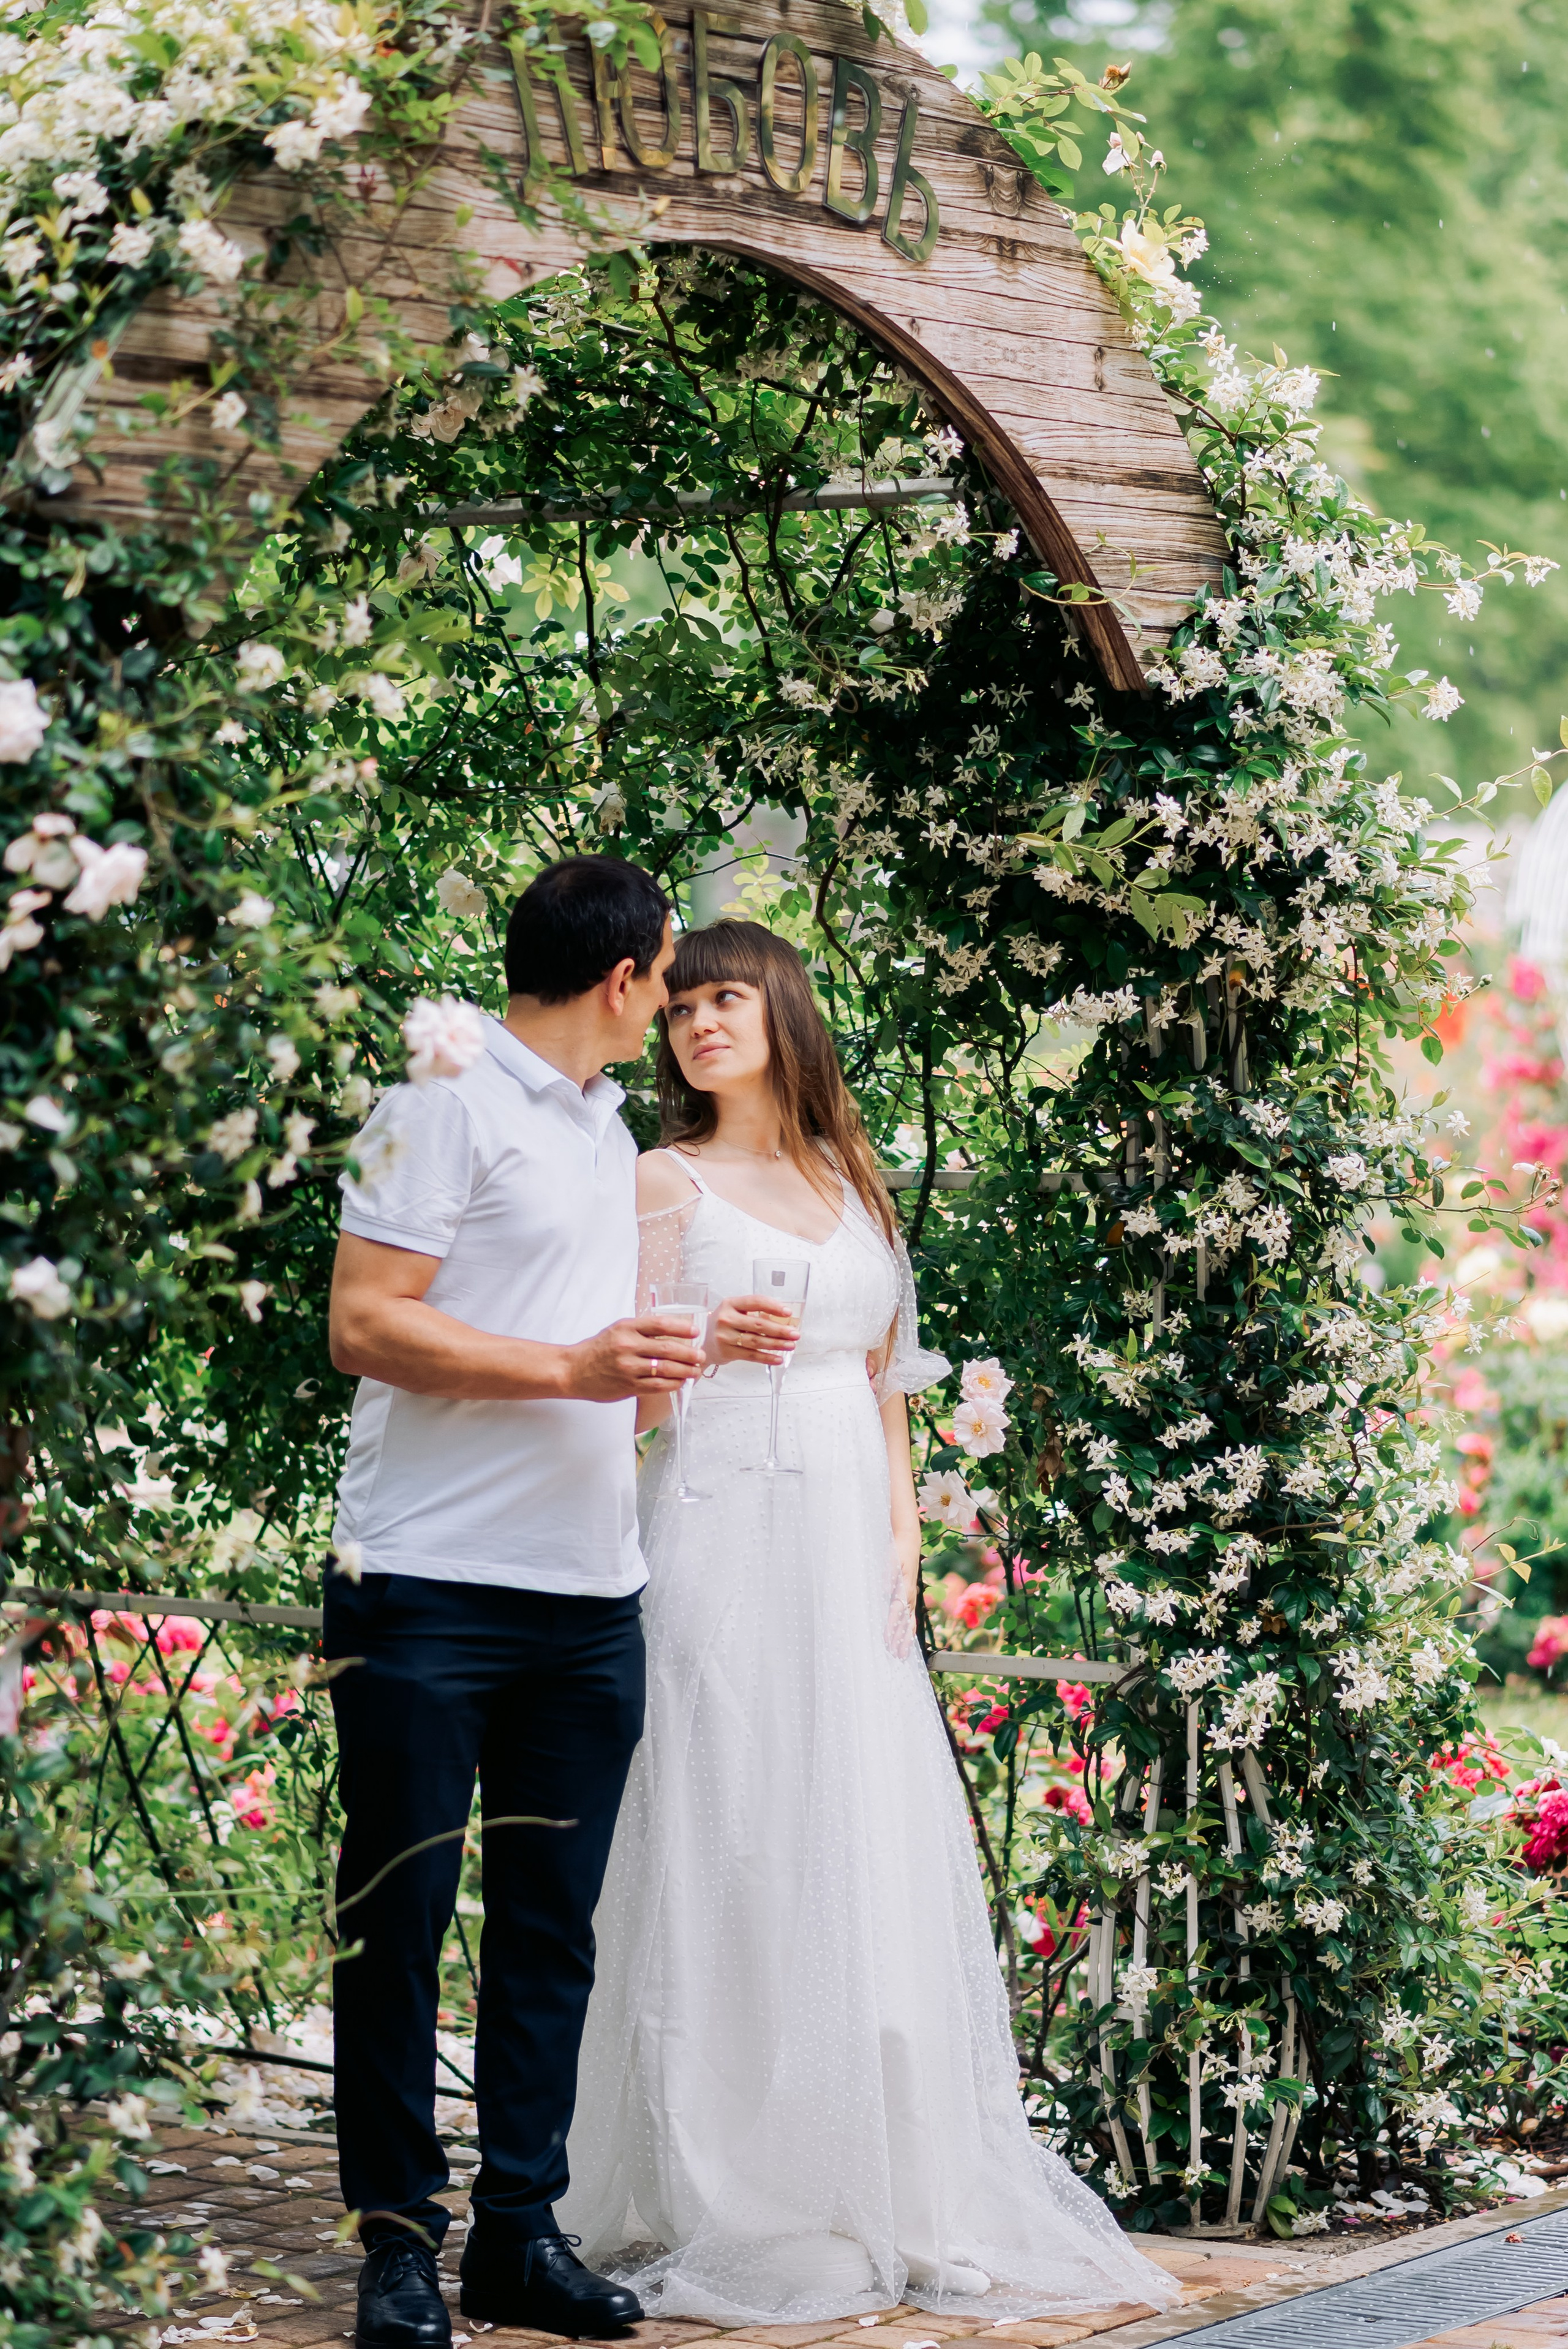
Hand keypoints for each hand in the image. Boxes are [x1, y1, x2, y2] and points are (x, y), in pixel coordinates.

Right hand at [561, 1313, 703, 1401]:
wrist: (573, 1370)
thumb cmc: (598, 1350)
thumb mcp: (617, 1330)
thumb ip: (641, 1331)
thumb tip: (673, 1335)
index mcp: (626, 1328)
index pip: (660, 1324)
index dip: (681, 1327)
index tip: (695, 1332)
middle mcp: (628, 1346)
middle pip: (668, 1348)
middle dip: (689, 1353)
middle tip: (700, 1356)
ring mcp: (628, 1367)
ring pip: (665, 1369)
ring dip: (685, 1370)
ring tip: (695, 1371)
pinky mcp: (628, 1386)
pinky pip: (657, 1386)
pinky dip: (673, 1384)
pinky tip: (680, 1382)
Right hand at [709, 1293, 799, 1367]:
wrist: (704, 1343)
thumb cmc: (725, 1325)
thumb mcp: (734, 1311)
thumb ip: (754, 1312)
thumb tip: (783, 1319)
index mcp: (730, 1303)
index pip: (755, 1301)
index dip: (773, 1306)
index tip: (788, 1313)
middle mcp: (726, 1318)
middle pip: (758, 1324)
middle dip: (780, 1330)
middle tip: (795, 1334)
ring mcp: (725, 1336)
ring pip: (756, 1341)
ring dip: (776, 1344)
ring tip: (790, 1345)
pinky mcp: (726, 1352)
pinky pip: (751, 1356)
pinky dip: (766, 1358)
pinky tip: (778, 1358)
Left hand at [885, 1528, 920, 1659]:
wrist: (908, 1543)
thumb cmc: (897, 1552)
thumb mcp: (891, 1561)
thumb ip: (888, 1576)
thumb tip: (884, 1591)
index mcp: (903, 1589)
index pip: (896, 1612)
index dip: (891, 1627)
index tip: (887, 1641)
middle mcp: (909, 1597)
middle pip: (905, 1623)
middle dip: (900, 1641)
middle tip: (896, 1657)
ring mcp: (910, 1598)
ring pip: (908, 1623)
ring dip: (904, 1639)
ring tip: (901, 1655)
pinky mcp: (909, 1597)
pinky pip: (910, 1617)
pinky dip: (908, 1630)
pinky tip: (906, 1639)